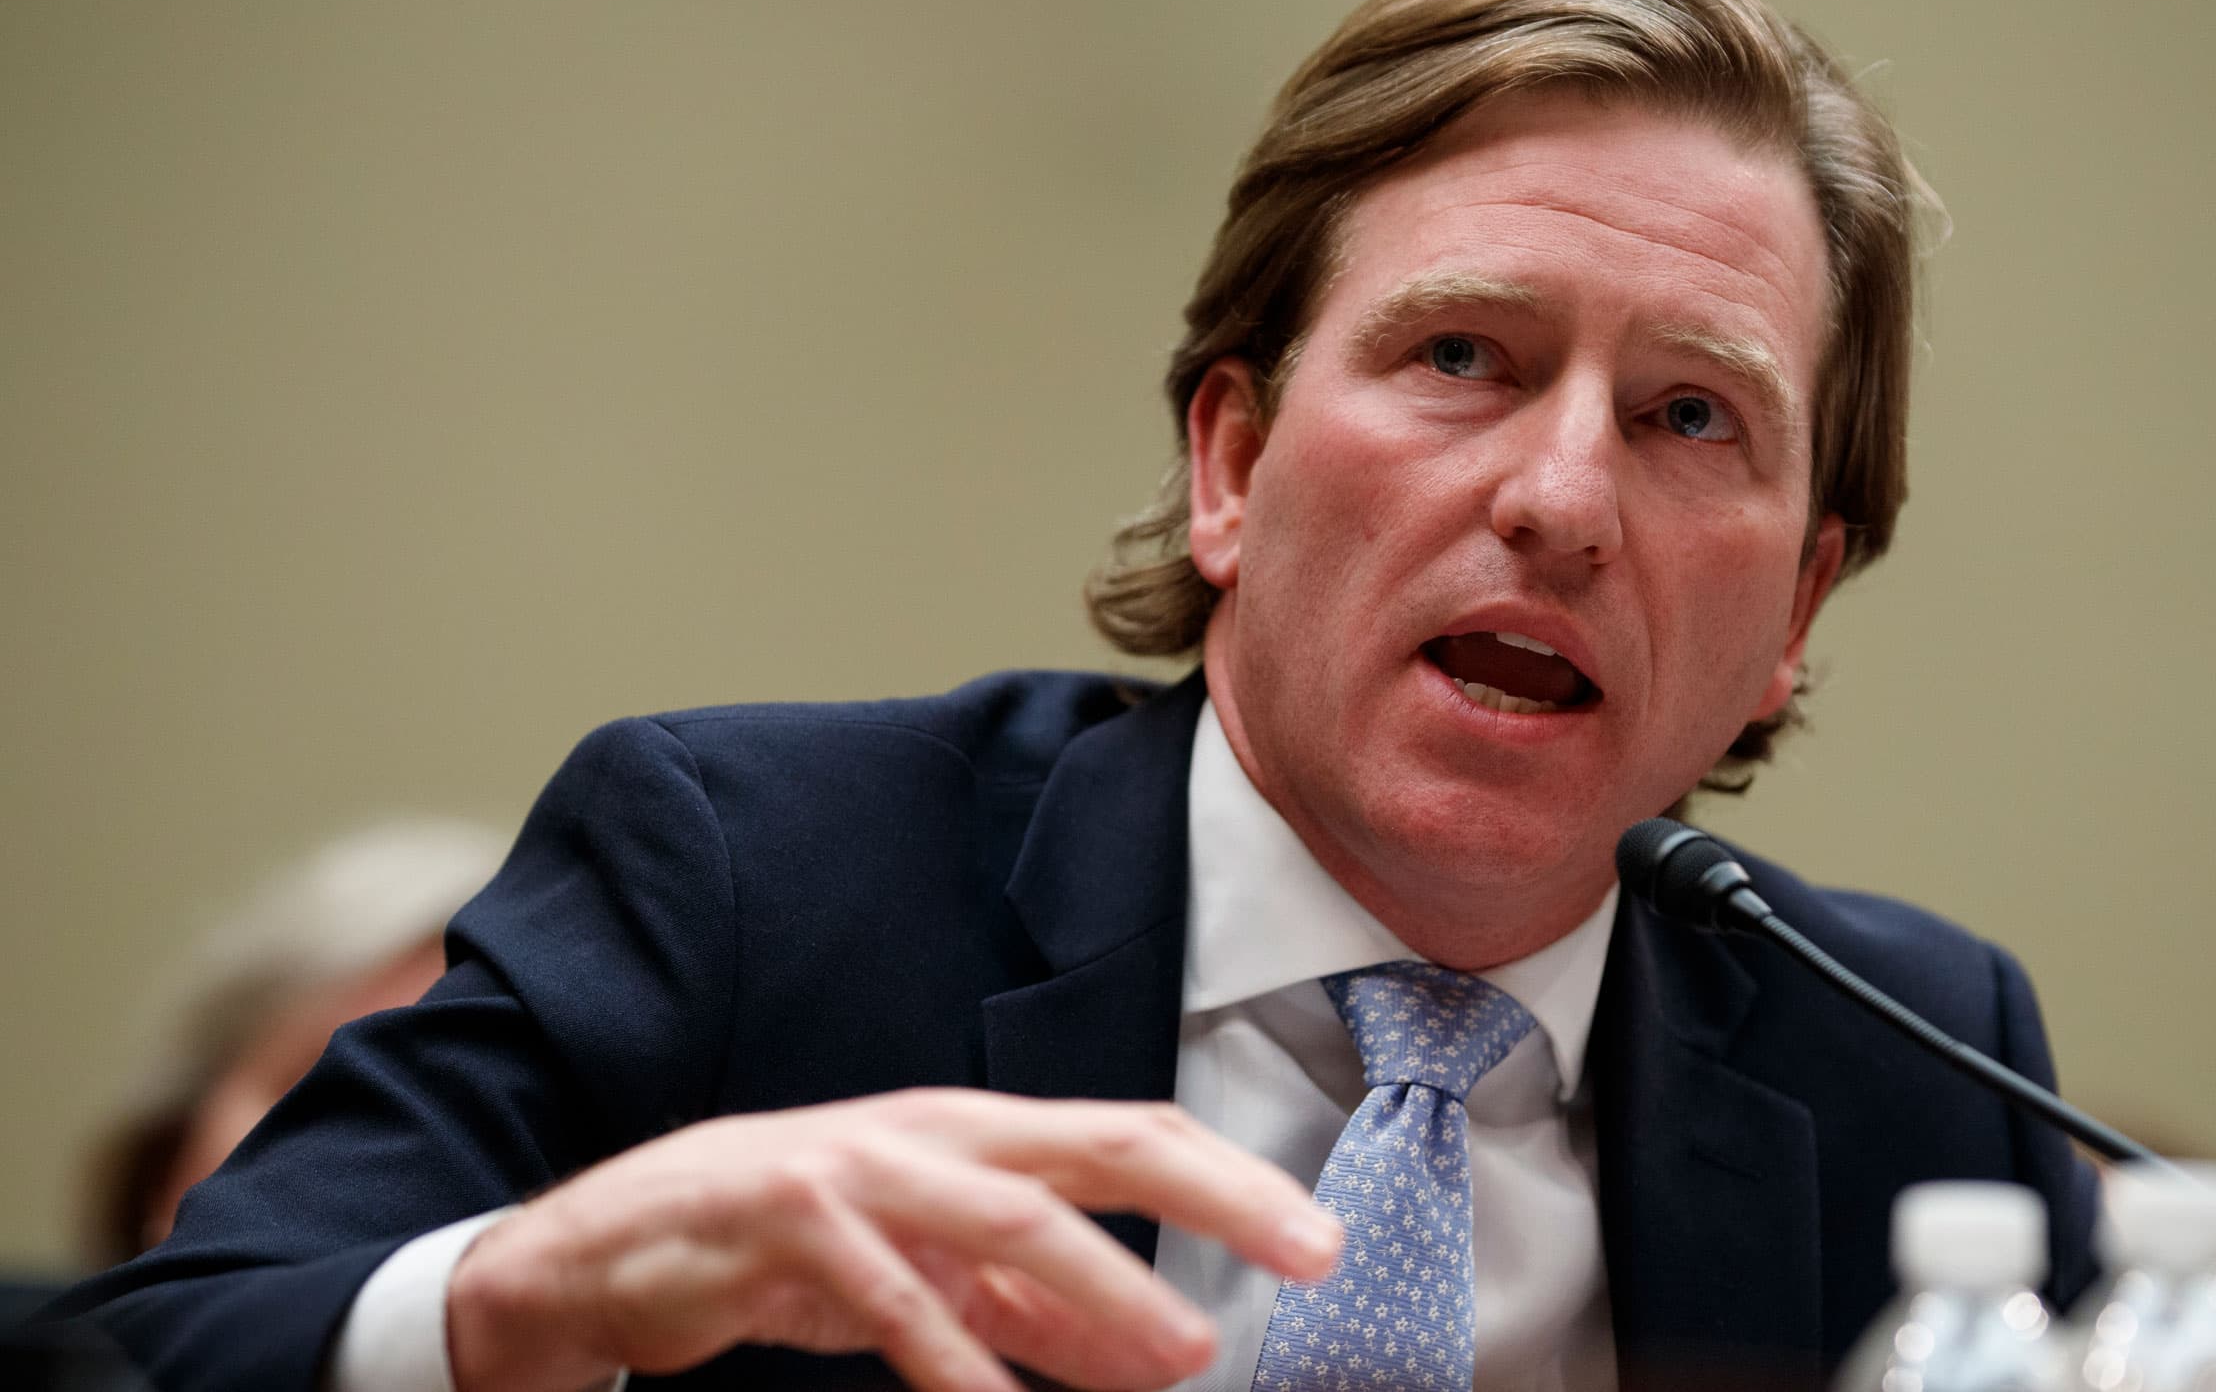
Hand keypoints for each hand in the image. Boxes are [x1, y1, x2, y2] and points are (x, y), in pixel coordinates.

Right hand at [444, 1089, 1339, 1391]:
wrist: (617, 1240)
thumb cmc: (794, 1244)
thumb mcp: (934, 1274)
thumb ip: (1043, 1313)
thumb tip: (1166, 1356)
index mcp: (977, 1132)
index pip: (1130, 1136)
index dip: (1231, 1181)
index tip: (1320, 1238)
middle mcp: (934, 1134)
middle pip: (1099, 1146)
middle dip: (1217, 1194)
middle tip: (1310, 1250)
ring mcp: (861, 1171)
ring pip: (1008, 1219)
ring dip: (1107, 1288)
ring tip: (1185, 1351)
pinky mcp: (788, 1225)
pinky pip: (892, 1300)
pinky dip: (957, 1360)